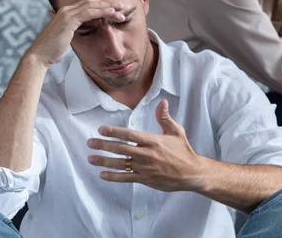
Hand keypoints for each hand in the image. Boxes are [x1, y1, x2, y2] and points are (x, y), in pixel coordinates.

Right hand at [25, 0, 122, 67]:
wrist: (40, 56)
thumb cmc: (52, 49)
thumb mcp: (66, 36)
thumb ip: (74, 30)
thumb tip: (84, 30)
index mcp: (65, 12)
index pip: (87, 4)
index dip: (102, 6)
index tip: (115, 10)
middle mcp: (65, 10)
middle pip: (91, 2)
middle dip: (107, 4)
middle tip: (122, 8)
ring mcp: (66, 14)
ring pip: (91, 5)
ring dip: (107, 8)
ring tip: (120, 12)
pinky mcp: (68, 20)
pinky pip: (88, 12)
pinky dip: (101, 11)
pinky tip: (111, 13)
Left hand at [86, 100, 204, 191]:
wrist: (191, 173)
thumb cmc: (183, 151)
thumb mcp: (176, 131)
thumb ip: (165, 117)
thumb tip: (162, 102)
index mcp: (153, 141)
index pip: (129, 135)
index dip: (114, 132)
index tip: (101, 129)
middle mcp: (146, 154)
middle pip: (120, 149)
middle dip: (103, 145)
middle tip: (90, 143)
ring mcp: (144, 168)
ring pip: (120, 164)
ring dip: (104, 161)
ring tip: (91, 158)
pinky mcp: (145, 179)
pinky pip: (126, 178)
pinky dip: (113, 177)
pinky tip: (102, 174)